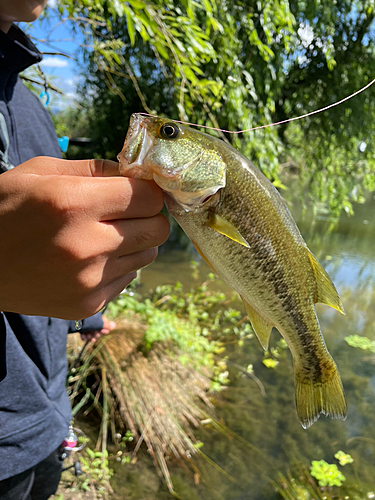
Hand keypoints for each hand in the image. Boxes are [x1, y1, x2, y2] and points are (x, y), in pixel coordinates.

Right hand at [0, 157, 168, 318]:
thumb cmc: (4, 210)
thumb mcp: (40, 173)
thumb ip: (94, 169)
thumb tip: (137, 174)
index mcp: (74, 204)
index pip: (148, 197)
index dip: (147, 191)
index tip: (138, 190)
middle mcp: (87, 246)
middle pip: (157, 229)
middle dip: (148, 216)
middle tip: (127, 212)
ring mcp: (89, 281)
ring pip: (147, 255)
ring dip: (135, 242)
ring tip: (104, 236)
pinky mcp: (88, 304)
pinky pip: (128, 279)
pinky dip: (118, 266)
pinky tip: (90, 260)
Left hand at [80, 314, 115, 342]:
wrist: (72, 320)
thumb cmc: (88, 320)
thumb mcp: (99, 323)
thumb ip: (107, 325)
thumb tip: (114, 325)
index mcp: (97, 317)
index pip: (103, 324)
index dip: (104, 329)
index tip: (105, 332)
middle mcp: (91, 320)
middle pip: (96, 329)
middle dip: (96, 334)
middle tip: (95, 334)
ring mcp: (85, 324)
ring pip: (90, 332)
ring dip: (90, 336)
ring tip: (88, 337)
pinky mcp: (79, 327)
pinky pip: (83, 333)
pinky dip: (84, 336)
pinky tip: (83, 337)